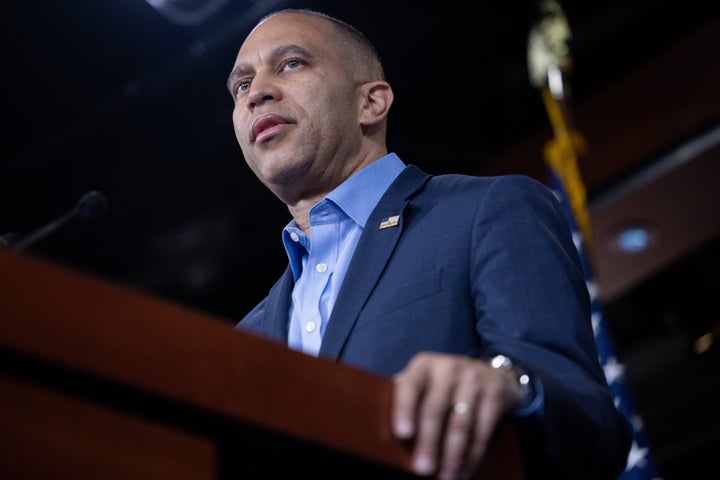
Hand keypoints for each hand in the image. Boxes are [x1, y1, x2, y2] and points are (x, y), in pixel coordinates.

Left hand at [392, 352, 524, 479]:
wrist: (491, 374)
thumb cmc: (444, 386)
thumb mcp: (424, 383)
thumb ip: (406, 399)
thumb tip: (382, 435)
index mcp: (423, 366)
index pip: (409, 386)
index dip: (404, 409)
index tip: (402, 434)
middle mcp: (448, 368)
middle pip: (435, 409)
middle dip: (428, 443)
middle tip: (422, 470)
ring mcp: (473, 378)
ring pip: (460, 424)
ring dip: (452, 456)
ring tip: (445, 478)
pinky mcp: (494, 393)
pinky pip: (482, 430)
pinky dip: (473, 455)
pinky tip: (465, 471)